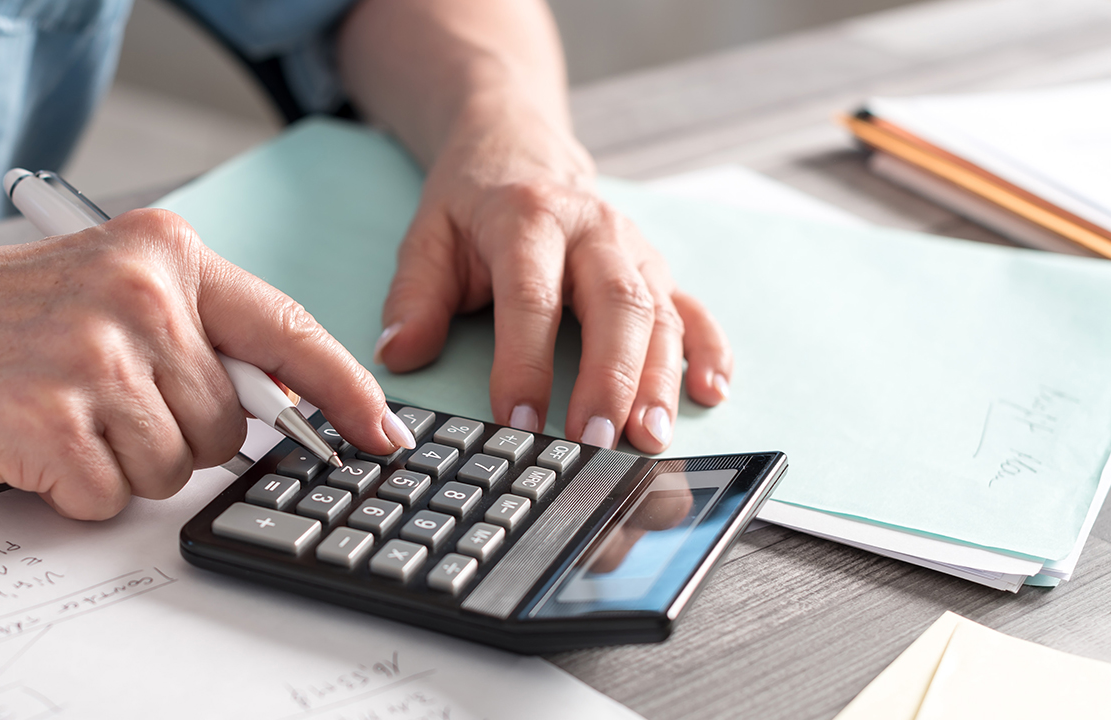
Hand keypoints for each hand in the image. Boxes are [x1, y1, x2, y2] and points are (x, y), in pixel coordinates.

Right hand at [0, 210, 411, 519]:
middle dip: (181, 436)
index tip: (381, 432)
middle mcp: (140, 297)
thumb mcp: (118, 287)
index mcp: (168, 254)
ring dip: (125, 461)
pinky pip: (111, 494)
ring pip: (176, 467)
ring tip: (69, 413)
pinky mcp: (53, 422)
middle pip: (228, 424)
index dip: (344, 391)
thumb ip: (204, 333)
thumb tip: (284, 407)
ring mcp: (95, 358)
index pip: (287, 330)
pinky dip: (77, 487)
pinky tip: (40, 439)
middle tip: (110, 400)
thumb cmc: (7, 316)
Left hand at [372, 106, 732, 452]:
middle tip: (598, 441)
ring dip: (659, 379)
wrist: (520, 147)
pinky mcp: (656, 266)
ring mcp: (633, 246)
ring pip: (658, 313)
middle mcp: (592, 228)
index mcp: (528, 218)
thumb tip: (398, 355)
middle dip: (610, 378)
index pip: (532, 297)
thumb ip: (413, 296)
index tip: (520, 421)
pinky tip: (712, 392)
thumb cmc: (473, 203)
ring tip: (650, 438)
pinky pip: (692, 307)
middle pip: (615, 304)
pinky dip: (707, 350)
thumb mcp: (428, 236)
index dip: (526, 362)